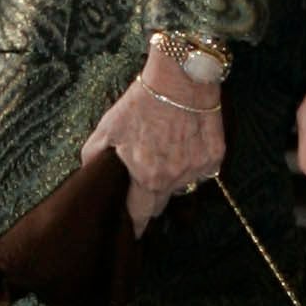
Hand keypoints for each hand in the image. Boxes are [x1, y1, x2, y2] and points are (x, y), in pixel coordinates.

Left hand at [82, 62, 224, 234]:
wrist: (180, 77)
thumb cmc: (141, 102)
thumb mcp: (108, 127)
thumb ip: (95, 156)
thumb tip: (90, 174)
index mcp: (146, 177)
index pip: (140, 215)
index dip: (134, 222)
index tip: (132, 228)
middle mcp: (174, 179)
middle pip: (160, 204)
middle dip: (150, 197)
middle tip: (144, 177)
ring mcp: (198, 170)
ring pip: (181, 186)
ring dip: (172, 178)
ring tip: (165, 150)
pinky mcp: (215, 157)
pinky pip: (201, 171)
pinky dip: (192, 163)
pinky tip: (184, 142)